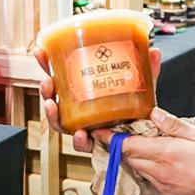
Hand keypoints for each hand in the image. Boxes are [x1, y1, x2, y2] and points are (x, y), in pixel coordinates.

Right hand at [31, 45, 161, 152]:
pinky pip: (83, 144)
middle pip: (56, 98)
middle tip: (46, 80)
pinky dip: (79, 140)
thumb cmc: (139, 110)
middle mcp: (81, 109)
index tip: (40, 51)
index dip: (48, 64)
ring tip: (52, 104)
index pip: (62, 76)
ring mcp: (85, 126)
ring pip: (61, 121)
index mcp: (86, 92)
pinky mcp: (96, 143)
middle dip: (46, 89)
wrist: (149, 137)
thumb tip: (154, 51)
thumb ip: (147, 71)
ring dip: (52, 114)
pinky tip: (80, 133)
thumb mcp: (142, 87)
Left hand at [93, 107, 194, 194]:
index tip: (100, 132)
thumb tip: (154, 113)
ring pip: (140, 170)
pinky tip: (164, 167)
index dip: (112, 139)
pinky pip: (152, 182)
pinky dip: (152, 172)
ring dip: (140, 160)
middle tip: (128, 138)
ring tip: (150, 151)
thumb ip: (174, 124)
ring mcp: (162, 185)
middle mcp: (159, 171)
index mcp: (165, 152)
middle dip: (127, 149)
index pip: (129, 145)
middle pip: (131, 158)